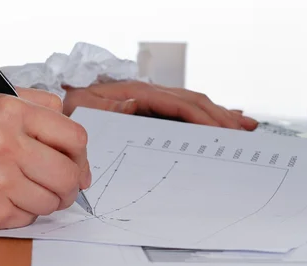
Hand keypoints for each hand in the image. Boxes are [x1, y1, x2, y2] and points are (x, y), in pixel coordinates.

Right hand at [0, 89, 90, 229]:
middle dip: (71, 185)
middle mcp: (7, 144)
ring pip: (53, 202)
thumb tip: (76, 145)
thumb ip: (38, 108)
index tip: (77, 166)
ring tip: (25, 192)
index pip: (75, 137)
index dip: (82, 156)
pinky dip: (22, 213)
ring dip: (47, 201)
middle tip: (60, 186)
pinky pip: (29, 218)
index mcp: (11, 112)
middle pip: (70, 175)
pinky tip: (2, 200)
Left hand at [63, 81, 258, 130]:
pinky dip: (205, 114)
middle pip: (193, 101)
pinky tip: (222, 118)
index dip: (202, 117)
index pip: (178, 105)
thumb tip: (136, 104)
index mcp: (137, 94)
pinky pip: (183, 110)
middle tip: (244, 131)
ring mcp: (151, 99)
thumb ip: (110, 109)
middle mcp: (148, 93)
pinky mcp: (150, 107)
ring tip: (244, 125)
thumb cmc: (74, 112)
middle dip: (220, 116)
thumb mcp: (86, 111)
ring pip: (193, 104)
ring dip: (219, 114)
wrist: (62, 107)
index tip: (223, 131)